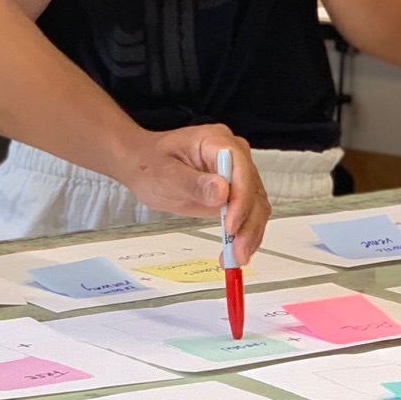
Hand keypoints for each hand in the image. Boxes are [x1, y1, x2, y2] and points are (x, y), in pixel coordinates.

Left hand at [114, 126, 268, 262]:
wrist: (144, 166)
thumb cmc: (151, 164)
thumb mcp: (166, 175)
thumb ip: (193, 183)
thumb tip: (222, 192)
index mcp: (217, 141)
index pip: (241, 169)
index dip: (240, 199)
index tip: (231, 226)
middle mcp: (234, 155)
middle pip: (253, 190)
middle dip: (248, 224)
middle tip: (237, 253)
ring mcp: (237, 174)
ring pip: (256, 205)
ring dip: (250, 233)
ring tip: (236, 257)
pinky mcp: (236, 192)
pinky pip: (249, 213)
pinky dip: (245, 233)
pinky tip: (236, 251)